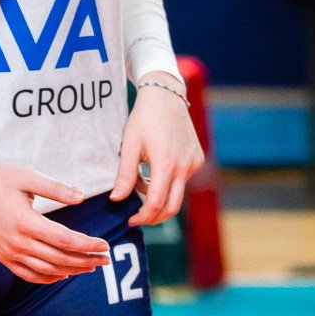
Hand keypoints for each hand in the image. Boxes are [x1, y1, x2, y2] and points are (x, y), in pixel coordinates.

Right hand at [0, 159, 109, 283]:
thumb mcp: (28, 177)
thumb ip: (56, 189)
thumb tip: (81, 198)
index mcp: (26, 222)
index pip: (65, 241)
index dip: (88, 245)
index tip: (105, 245)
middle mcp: (17, 243)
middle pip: (59, 258)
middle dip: (86, 260)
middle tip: (106, 260)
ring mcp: (8, 252)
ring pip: (45, 269)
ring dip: (70, 270)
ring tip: (90, 267)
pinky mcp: (1, 255)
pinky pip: (26, 273)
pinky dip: (46, 277)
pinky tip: (61, 275)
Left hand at [112, 72, 205, 226]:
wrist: (166, 95)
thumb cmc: (144, 119)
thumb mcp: (129, 146)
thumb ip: (125, 175)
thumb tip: (117, 199)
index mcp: (166, 164)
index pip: (156, 203)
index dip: (142, 217)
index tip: (130, 220)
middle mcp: (185, 166)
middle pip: (173, 207)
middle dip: (154, 217)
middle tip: (137, 218)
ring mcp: (194, 162)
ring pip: (178, 194)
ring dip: (160, 198)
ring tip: (142, 185)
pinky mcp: (197, 158)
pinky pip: (183, 181)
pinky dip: (169, 185)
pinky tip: (155, 173)